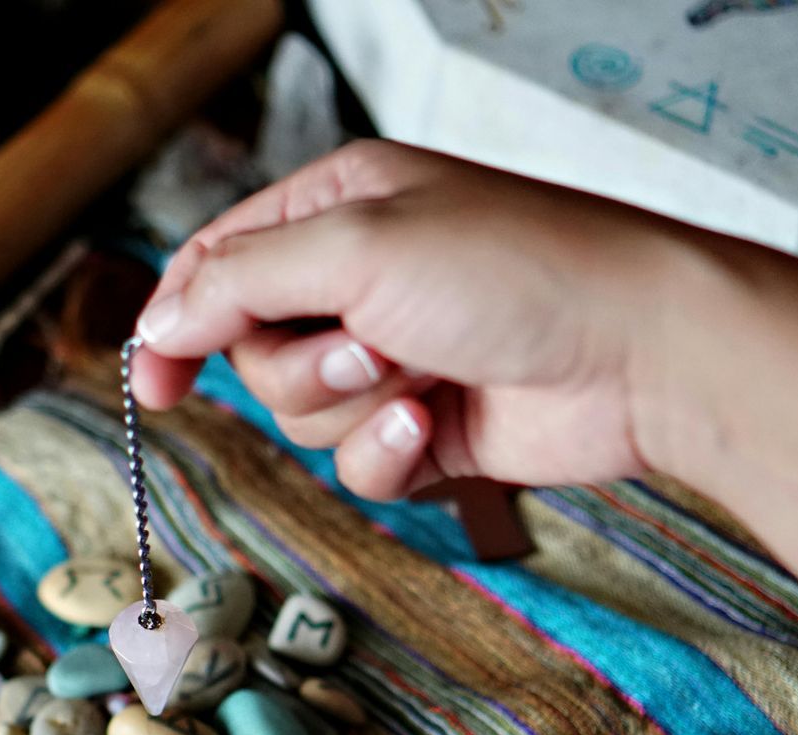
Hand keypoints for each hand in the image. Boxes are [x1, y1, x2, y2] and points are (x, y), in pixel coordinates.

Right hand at [129, 140, 701, 500]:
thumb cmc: (520, 270)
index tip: (153, 381)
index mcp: (338, 207)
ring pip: (300, 416)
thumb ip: (238, 281)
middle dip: (300, 366)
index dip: (176, 322)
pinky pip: (356, 465)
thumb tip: (160, 321)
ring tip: (425, 377)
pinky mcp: (426, 429)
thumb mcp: (358, 247)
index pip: (218, 264)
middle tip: (372, 346)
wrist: (644, 354)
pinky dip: (388, 455)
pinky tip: (438, 427)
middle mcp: (360, 280)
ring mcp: (394, 358)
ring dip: (352, 408)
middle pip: (251, 352)